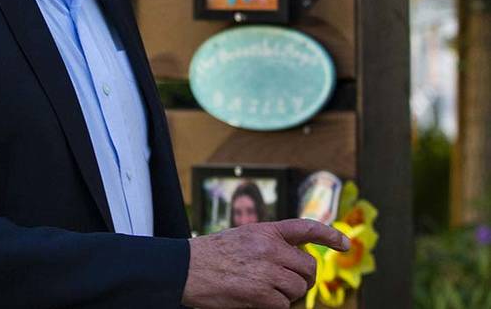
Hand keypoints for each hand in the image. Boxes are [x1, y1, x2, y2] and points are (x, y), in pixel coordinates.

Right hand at [181, 218, 349, 308]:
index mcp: (264, 230)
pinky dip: (274, 306)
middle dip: (302, 279)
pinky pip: (284, 305)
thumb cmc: (209, 257)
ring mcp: (267, 270)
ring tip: (262, 291)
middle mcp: (270, 247)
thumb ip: (267, 245)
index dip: (330, 234)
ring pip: (298, 289)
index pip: (306, 228)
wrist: (184, 269)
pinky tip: (255, 300)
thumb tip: (294, 263)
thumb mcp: (241, 239)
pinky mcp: (262, 293)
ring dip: (286, 295)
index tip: (345, 244)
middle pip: (308, 267)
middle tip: (287, 285)